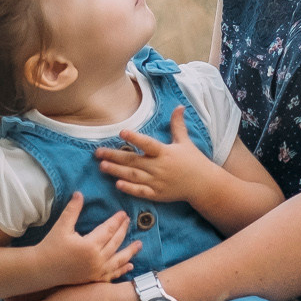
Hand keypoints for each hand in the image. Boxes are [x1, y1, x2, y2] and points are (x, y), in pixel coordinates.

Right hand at [28, 193, 141, 285]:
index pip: (108, 230)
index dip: (117, 221)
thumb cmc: (50, 246)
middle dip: (124, 231)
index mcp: (90, 245)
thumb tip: (80, 193)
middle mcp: (96, 260)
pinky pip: (112, 274)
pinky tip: (129, 265)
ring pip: (118, 260)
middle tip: (129, 221)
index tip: (123, 214)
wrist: (41, 269)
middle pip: (115, 243)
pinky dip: (122, 269)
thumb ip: (72, 210)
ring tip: (139, 244)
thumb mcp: (61, 226)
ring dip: (130, 252)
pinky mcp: (93, 279)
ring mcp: (96, 272)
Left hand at [95, 107, 215, 204]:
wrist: (203, 184)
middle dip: (115, 156)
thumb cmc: (193, 160)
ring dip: (117, 171)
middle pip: (134, 161)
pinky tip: (117, 184)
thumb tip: (179, 106)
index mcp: (165, 152)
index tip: (122, 132)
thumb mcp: (185, 141)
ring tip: (102, 166)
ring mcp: (158, 182)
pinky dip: (129, 189)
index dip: (135, 138)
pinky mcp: (158, 194)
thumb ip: (178, 125)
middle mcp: (160, 167)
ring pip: (134, 176)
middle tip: (97, 153)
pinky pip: (141, 192)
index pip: (148, 144)